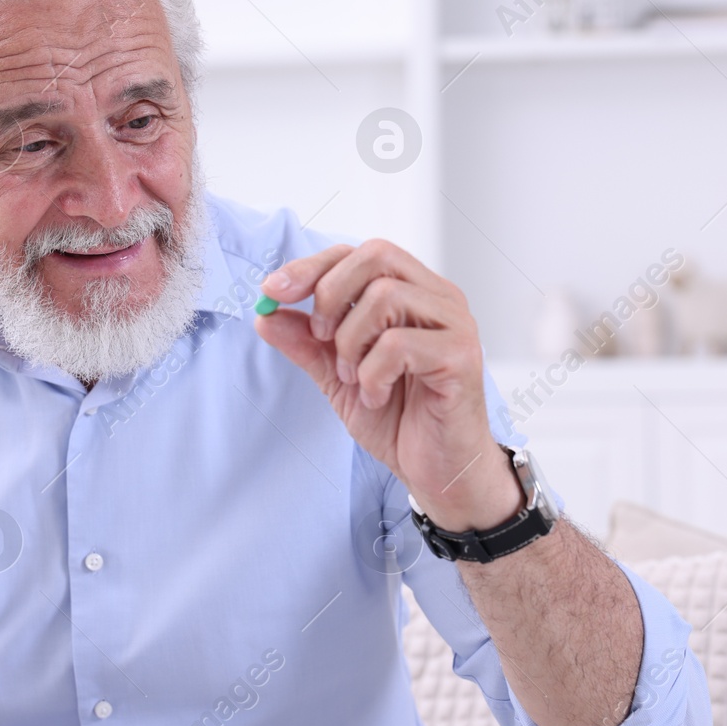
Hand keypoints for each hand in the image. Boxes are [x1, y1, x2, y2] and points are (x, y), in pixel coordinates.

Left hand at [253, 239, 522, 531]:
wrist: (437, 472)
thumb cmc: (399, 419)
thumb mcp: (337, 376)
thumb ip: (306, 343)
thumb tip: (265, 314)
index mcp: (413, 293)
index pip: (360, 253)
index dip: (313, 266)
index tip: (273, 291)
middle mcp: (438, 298)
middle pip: (376, 256)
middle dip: (330, 295)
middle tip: (320, 339)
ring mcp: (455, 324)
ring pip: (385, 298)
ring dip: (351, 343)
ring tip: (353, 379)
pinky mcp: (461, 357)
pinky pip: (399, 345)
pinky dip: (372, 374)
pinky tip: (375, 397)